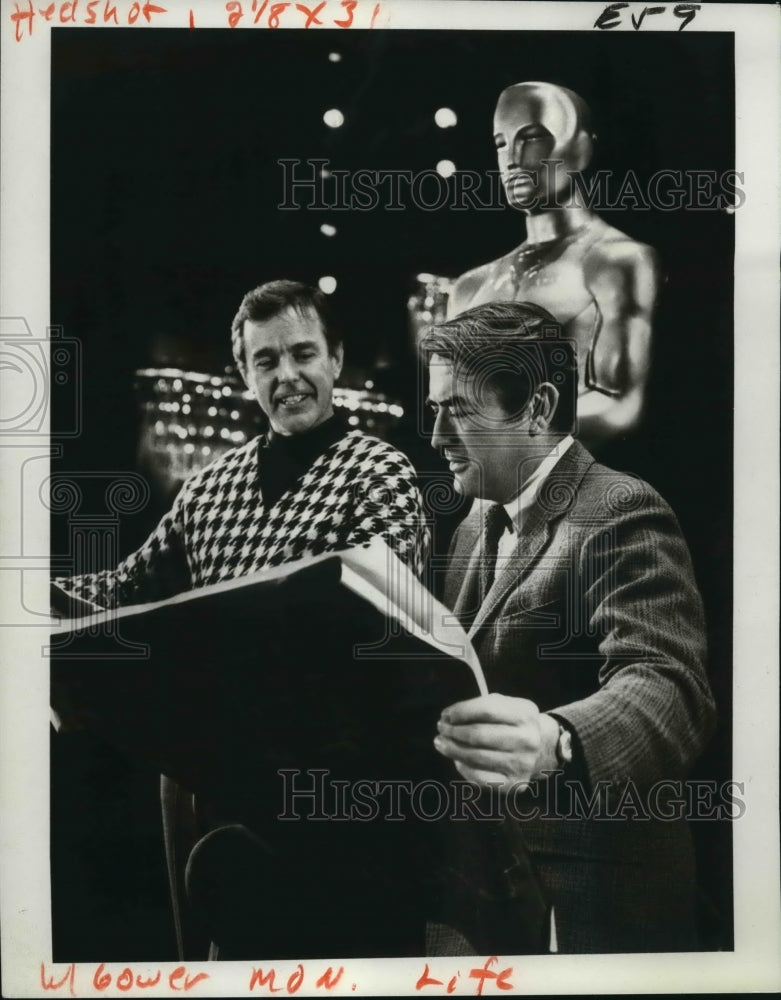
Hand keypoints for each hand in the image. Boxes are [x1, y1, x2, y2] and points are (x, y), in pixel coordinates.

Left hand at [433, 693, 559, 789]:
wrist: (542, 748)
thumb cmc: (513, 723)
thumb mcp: (506, 706)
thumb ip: (480, 706)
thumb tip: (449, 718)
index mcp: (525, 714)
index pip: (486, 710)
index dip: (461, 711)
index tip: (446, 714)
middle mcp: (527, 740)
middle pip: (478, 735)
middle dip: (453, 731)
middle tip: (441, 728)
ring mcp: (522, 764)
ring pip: (476, 757)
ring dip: (452, 749)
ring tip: (441, 743)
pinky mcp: (515, 784)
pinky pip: (480, 777)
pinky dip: (463, 768)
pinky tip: (457, 760)